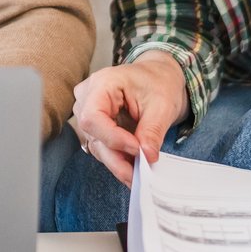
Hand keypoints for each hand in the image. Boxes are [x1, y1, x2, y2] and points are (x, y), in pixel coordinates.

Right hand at [71, 52, 188, 184]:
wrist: (159, 77)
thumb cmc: (158, 82)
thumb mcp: (162, 105)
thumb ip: (152, 130)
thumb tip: (147, 156)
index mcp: (102, 83)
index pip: (93, 117)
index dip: (113, 138)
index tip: (138, 150)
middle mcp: (88, 97)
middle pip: (93, 135)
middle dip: (117, 157)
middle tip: (140, 174)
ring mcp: (88, 111)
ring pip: (96, 145)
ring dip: (118, 162)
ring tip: (140, 172)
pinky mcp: (95, 125)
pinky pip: (102, 147)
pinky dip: (118, 158)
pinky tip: (133, 166)